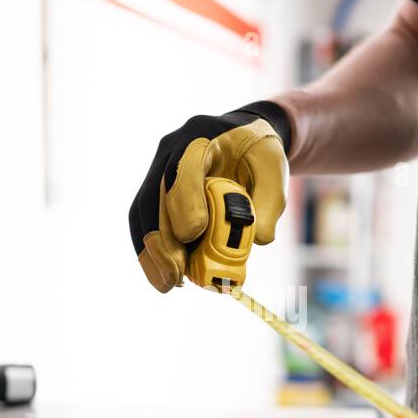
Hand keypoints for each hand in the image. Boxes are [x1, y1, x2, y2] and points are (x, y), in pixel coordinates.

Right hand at [128, 101, 289, 292]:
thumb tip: (259, 241)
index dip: (186, 201)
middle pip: (156, 194)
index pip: (185, 167)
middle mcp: (172, 148)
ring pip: (142, 211)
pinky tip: (162, 276)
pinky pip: (143, 222)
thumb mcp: (275, 173)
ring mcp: (158, 168)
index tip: (193, 234)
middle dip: (164, 239)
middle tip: (177, 274)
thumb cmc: (258, 155)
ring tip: (167, 284)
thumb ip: (270, 205)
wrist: (242, 137)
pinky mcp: (154, 190)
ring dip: (151, 252)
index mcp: (202, 134)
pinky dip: (150, 252)